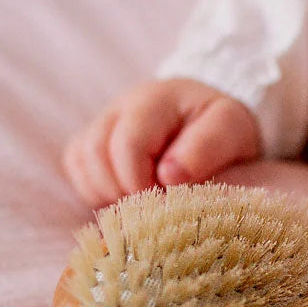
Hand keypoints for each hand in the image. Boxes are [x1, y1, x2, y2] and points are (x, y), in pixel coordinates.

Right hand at [62, 78, 261, 207]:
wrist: (211, 117)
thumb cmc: (222, 126)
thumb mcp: (232, 129)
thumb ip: (208, 147)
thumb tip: (169, 176)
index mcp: (156, 100)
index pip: (128, 143)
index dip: (140, 182)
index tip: (164, 200)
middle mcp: (121, 106)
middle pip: (95, 152)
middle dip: (123, 189)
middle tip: (153, 206)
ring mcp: (103, 122)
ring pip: (80, 160)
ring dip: (107, 192)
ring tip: (141, 202)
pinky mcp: (92, 139)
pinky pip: (75, 167)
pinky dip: (94, 189)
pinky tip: (126, 195)